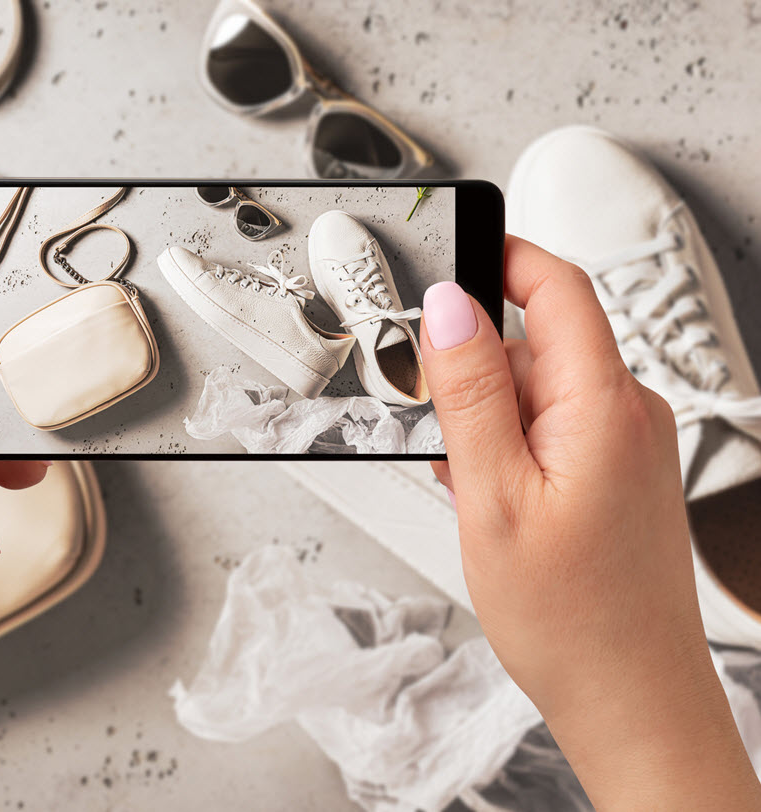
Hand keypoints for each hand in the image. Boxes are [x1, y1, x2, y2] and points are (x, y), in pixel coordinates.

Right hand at [420, 237, 760, 809]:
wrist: (629, 697)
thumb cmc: (572, 618)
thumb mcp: (493, 496)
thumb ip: (470, 392)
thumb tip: (449, 309)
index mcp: (602, 405)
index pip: (557, 285)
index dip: (498, 258)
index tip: (444, 261)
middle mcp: (627, 413)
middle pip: (536, 342)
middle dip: (474, 371)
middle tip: (440, 431)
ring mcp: (627, 443)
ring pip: (537, 389)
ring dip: (488, 419)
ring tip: (472, 487)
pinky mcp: (618, 470)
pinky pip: (552, 427)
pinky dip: (510, 447)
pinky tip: (494, 499)